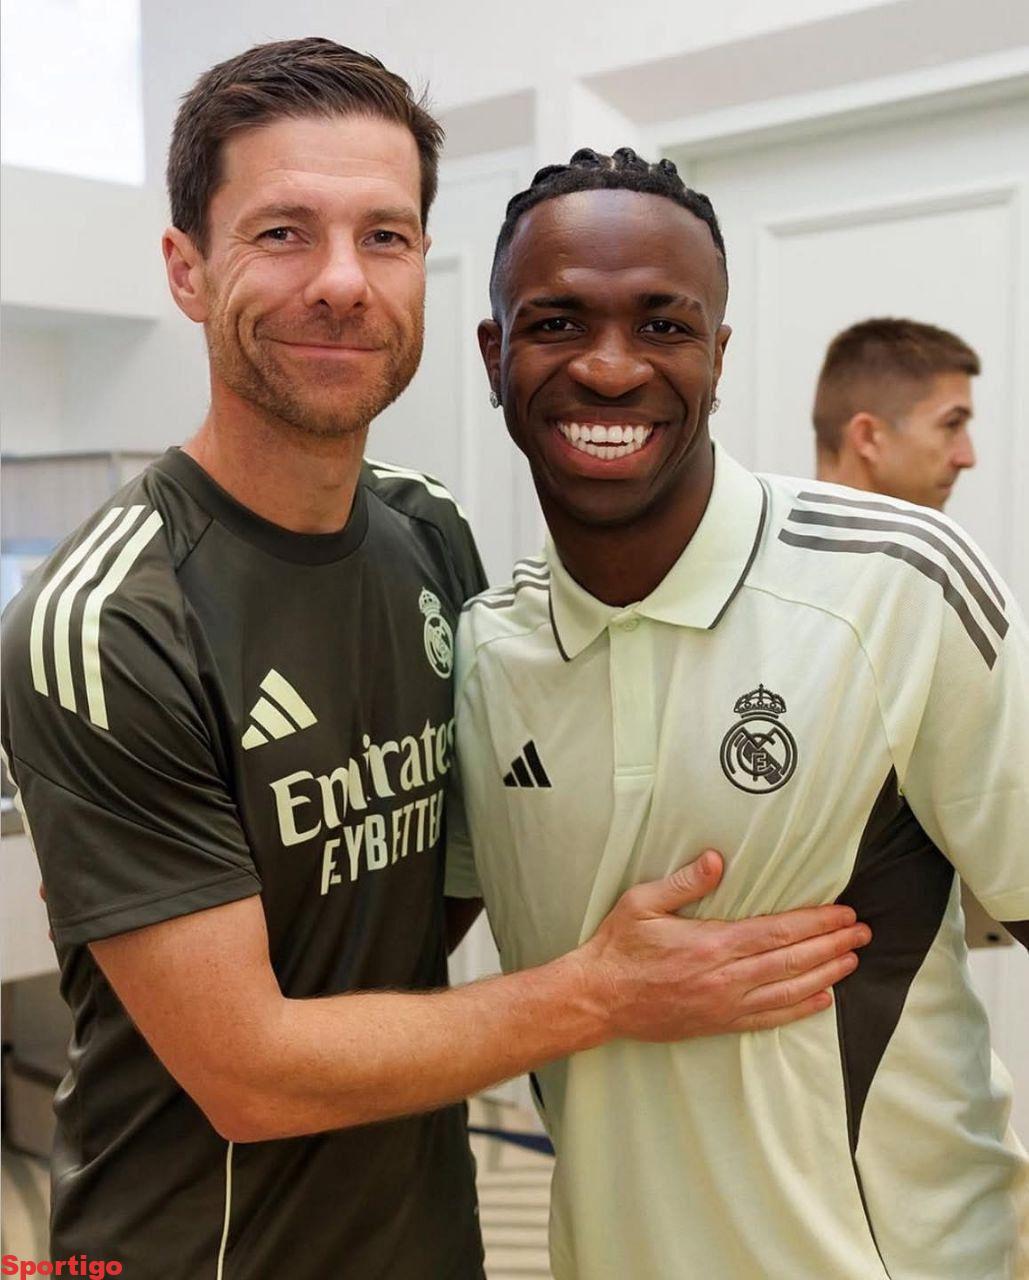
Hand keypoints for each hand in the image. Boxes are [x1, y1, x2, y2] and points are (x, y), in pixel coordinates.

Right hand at [578, 851, 869, 1039]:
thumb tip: (719, 859)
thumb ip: (684, 882)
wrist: (599, 999)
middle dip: (833, 945)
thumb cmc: (619, 947)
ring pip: (789, 990)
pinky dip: (801, 1008)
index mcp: (712, 944)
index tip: (843, 914)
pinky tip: (822, 998)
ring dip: (826, 974)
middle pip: (793, 960)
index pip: (778, 931)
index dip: (816, 923)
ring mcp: (725, 1004)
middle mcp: (726, 977)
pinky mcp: (719, 1023)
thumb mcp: (642, 902)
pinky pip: (770, 1018)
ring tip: (853, 961)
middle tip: (863, 934)